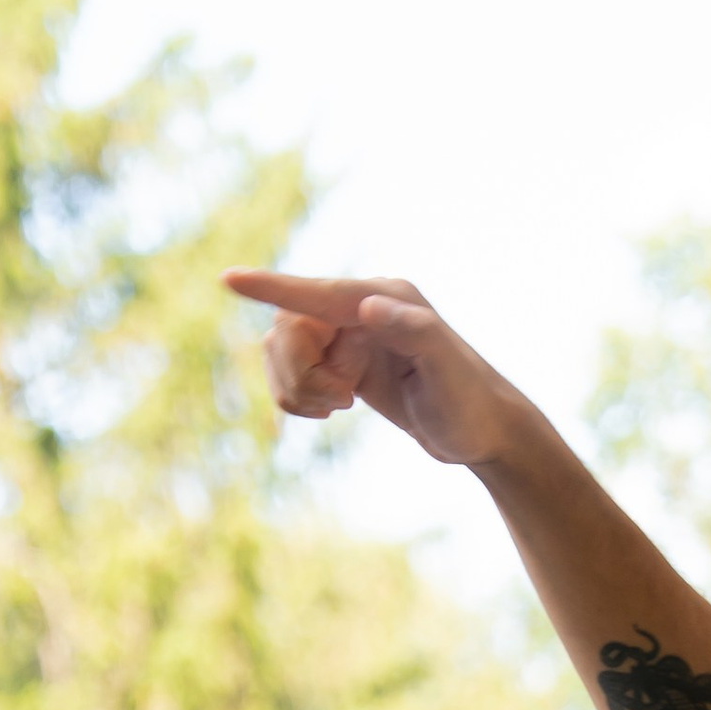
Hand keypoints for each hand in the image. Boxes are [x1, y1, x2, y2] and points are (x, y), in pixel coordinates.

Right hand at [223, 273, 531, 467]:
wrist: (483, 430)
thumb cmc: (469, 404)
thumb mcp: (446, 371)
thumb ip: (413, 332)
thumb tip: (369, 306)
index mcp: (383, 298)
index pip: (316, 293)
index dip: (271, 287)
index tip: (227, 279)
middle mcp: (361, 307)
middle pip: (289, 329)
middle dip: (298, 372)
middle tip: (339, 403)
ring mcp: (349, 333)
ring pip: (283, 352)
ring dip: (297, 387)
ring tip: (341, 406)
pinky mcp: (342, 359)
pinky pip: (291, 371)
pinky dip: (299, 396)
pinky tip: (335, 407)